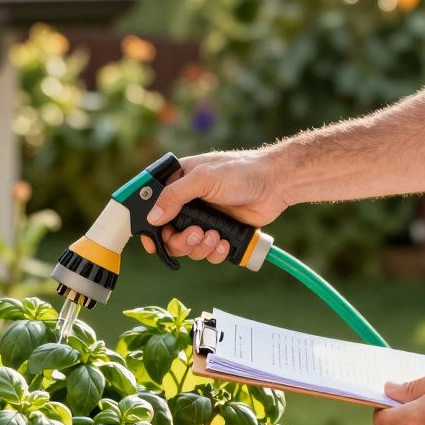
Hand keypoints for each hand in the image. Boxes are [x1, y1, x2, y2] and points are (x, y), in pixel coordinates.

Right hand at [140, 149, 289, 261]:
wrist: (275, 183)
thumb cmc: (240, 171)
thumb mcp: (203, 178)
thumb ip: (175, 196)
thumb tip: (153, 217)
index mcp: (178, 184)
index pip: (153, 207)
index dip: (149, 226)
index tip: (151, 241)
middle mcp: (188, 203)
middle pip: (169, 234)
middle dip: (181, 240)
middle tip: (196, 234)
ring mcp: (204, 219)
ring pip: (188, 247)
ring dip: (199, 247)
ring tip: (215, 236)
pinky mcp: (220, 233)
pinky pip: (208, 252)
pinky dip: (214, 252)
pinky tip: (225, 242)